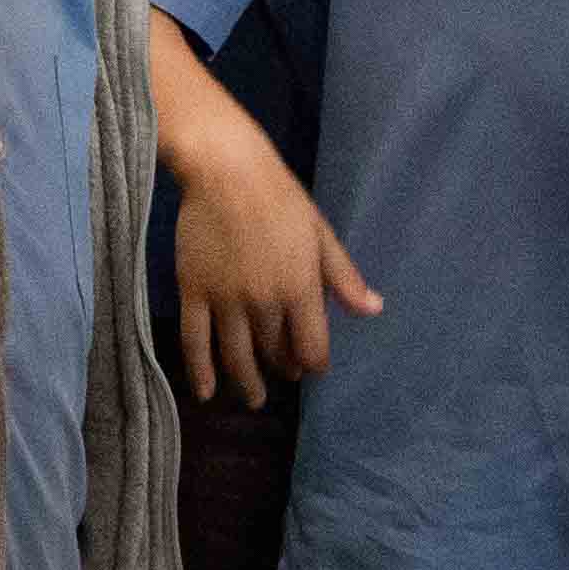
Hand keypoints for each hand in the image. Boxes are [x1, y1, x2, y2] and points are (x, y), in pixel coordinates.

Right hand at [172, 122, 376, 403]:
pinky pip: (195, 341)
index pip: (312, 347)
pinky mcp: (194, 292)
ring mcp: (227, 300)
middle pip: (275, 352)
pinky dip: (200, 372)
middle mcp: (265, 302)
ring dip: (247, 383)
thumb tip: (374, 309)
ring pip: (237, 356)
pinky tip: (207, 393)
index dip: (314, 363)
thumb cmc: (280, 197)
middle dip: (283, 367)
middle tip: (284, 373)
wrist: (225, 170)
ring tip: (254, 399)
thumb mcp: (321, 234)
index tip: (311, 368)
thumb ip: (344, 277)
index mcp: (301, 288)